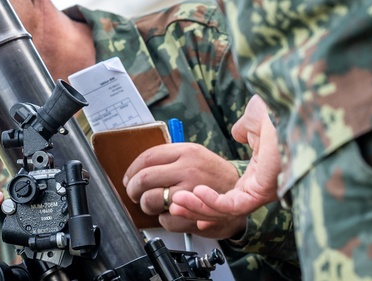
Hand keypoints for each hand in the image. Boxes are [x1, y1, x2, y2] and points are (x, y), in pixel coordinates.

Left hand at [123, 142, 244, 238]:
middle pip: (144, 179)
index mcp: (186, 152)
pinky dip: (163, 219)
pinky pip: (165, 219)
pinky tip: (171, 214)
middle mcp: (189, 170)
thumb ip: (169, 158)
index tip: (129, 178)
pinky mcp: (195, 215)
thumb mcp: (195, 156)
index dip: (132, 170)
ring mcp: (192, 193)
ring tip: (152, 204)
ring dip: (146, 205)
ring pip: (151, 199)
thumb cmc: (214, 176)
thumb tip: (138, 168)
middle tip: (134, 193)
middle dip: (133, 189)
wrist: (242, 196)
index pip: (147, 158)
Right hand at [169, 96, 281, 232]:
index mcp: (258, 176)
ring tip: (176, 201)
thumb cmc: (283, 118)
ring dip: (196, 206)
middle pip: (221, 209)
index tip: (186, 196)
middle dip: (193, 207)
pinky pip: (232, 205)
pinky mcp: (261, 193)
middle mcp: (259, 189)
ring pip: (223, 210)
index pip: (227, 196)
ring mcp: (260, 193)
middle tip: (172, 203)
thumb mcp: (257, 121)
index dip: (204, 198)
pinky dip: (212, 201)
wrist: (296, 118)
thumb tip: (238, 131)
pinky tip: (196, 192)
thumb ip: (244, 128)